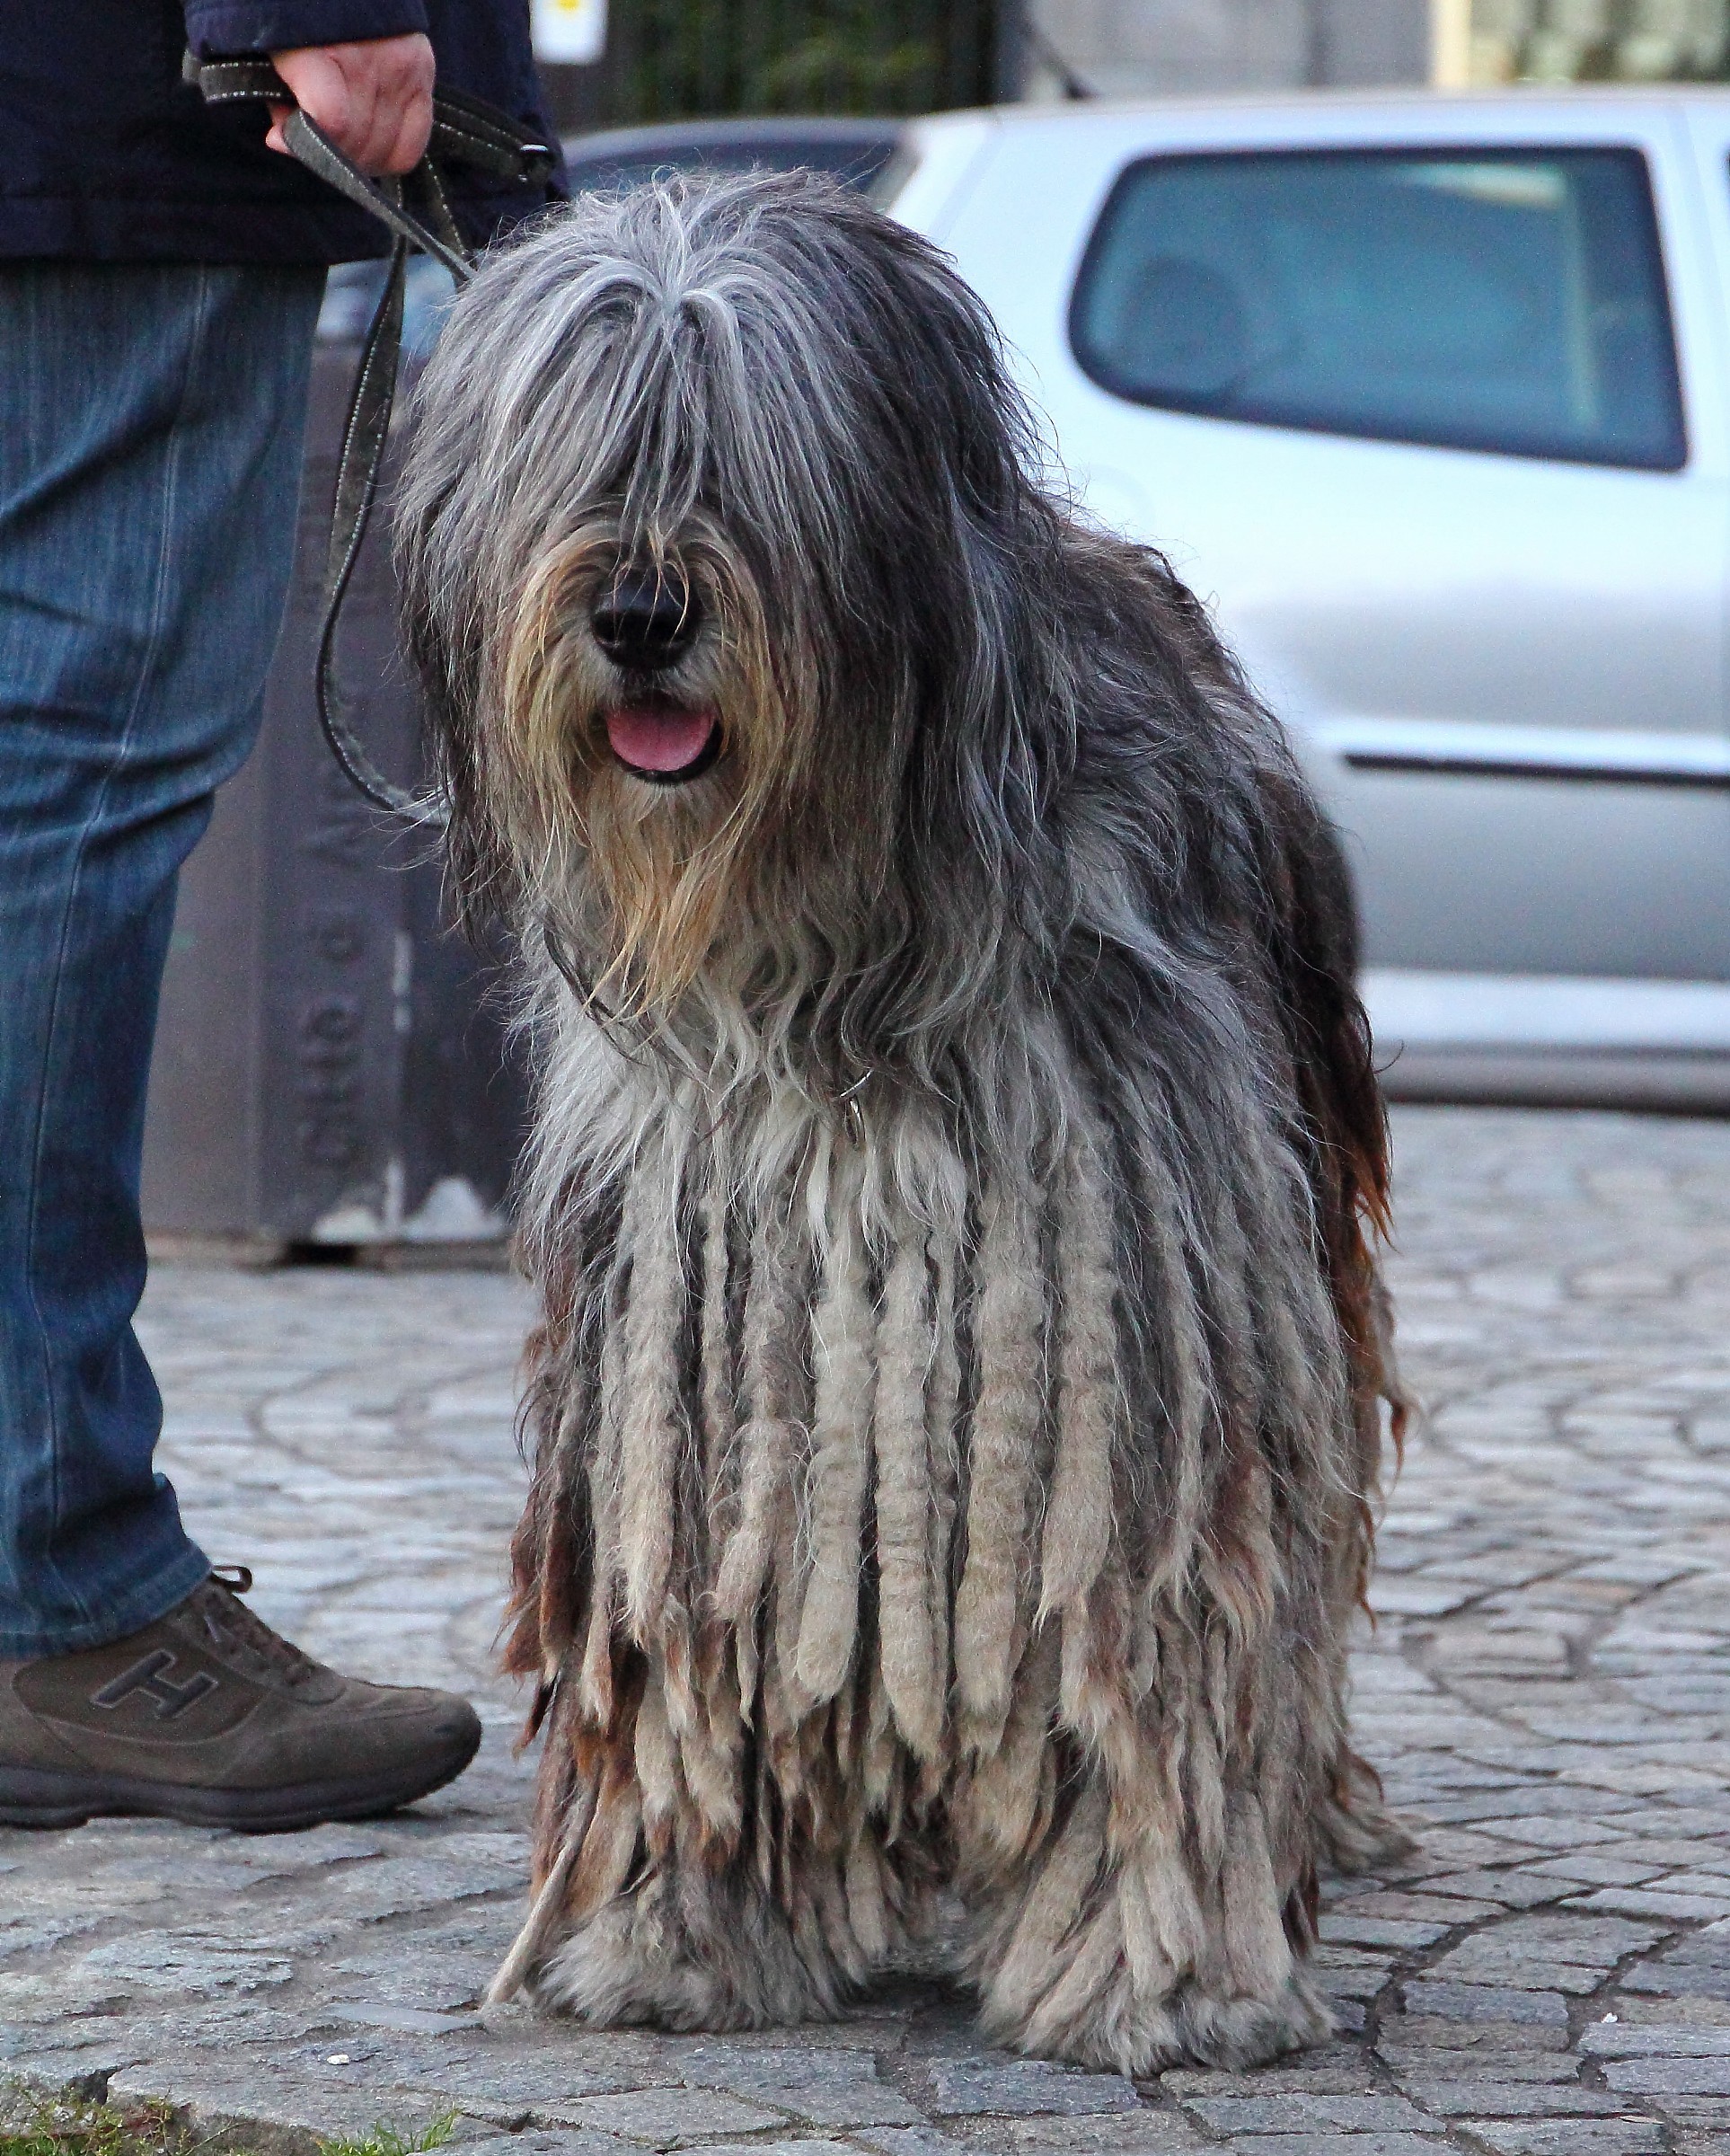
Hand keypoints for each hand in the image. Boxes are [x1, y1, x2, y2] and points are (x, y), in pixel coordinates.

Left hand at [265, 34, 434, 175]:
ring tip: (344, 139)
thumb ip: (281, 99)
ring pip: (382, 151)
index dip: (302, 142)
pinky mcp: (422, 73)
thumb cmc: (302, 21)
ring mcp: (400, 68)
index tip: (282, 137)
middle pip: (356, 142)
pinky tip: (372, 145)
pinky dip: (390, 157)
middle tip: (317, 139)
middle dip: (331, 153)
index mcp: (319, 47)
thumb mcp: (277, 52)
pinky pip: (411, 147)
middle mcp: (366, 58)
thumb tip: (286, 140)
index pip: (331, 120)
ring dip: (359, 157)